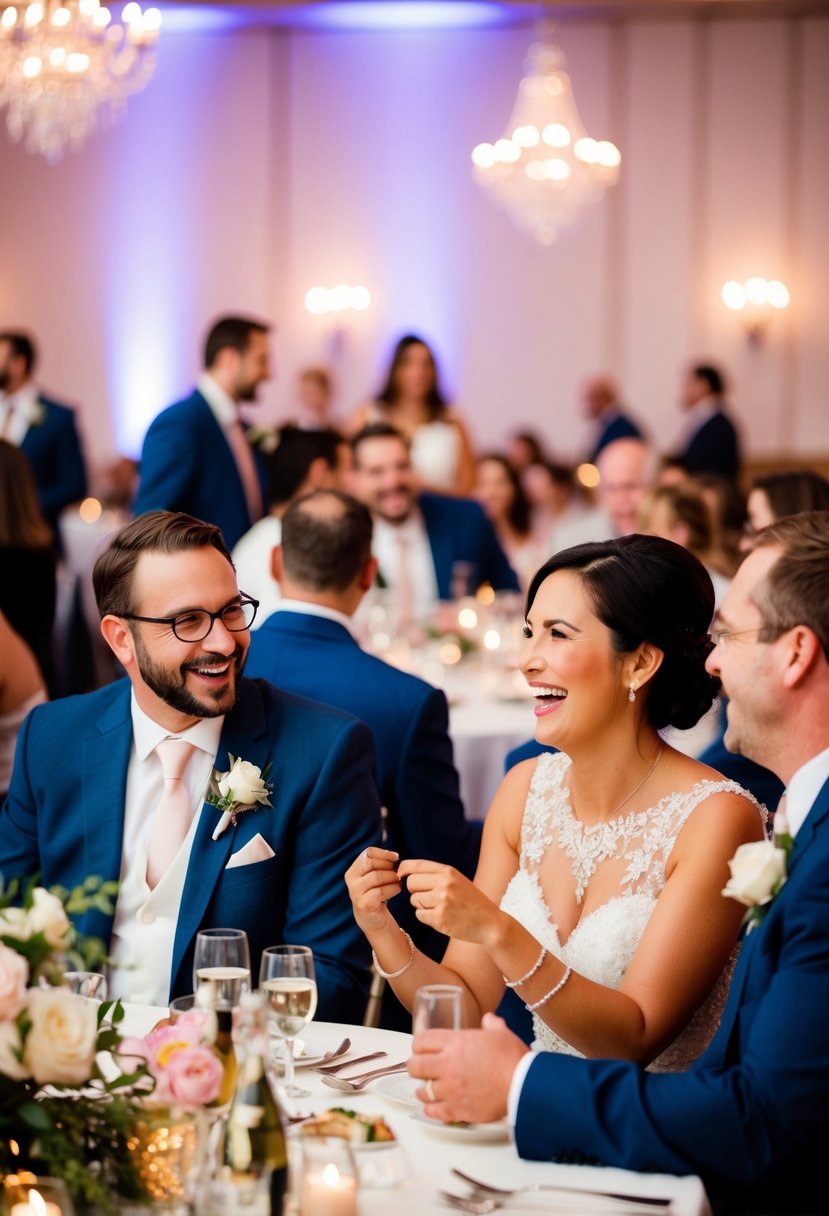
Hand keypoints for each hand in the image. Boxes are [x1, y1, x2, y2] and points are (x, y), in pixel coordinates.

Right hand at [344, 846, 400, 933]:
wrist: (374, 920)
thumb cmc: (378, 893)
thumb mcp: (376, 876)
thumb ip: (381, 863)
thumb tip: (394, 856)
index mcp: (353, 870)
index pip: (368, 852)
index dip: (384, 853)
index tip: (395, 857)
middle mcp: (351, 879)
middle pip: (373, 863)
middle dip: (389, 867)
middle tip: (396, 873)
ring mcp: (355, 892)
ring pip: (377, 876)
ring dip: (393, 878)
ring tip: (397, 881)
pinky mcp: (363, 904)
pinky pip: (381, 891)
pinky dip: (393, 888)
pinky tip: (396, 889)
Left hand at [397, 858, 498, 944]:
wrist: (490, 923)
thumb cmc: (471, 901)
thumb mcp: (457, 880)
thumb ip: (436, 874)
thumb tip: (404, 872)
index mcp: (448, 871)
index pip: (415, 865)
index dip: (403, 869)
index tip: (399, 875)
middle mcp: (444, 884)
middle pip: (410, 883)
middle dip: (414, 890)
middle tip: (427, 897)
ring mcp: (442, 902)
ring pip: (414, 900)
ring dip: (421, 905)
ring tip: (437, 908)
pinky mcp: (440, 919)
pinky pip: (419, 915)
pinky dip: (426, 917)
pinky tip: (440, 917)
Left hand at [408, 1013, 528, 1123]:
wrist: (523, 1084)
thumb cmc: (513, 1058)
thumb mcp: (501, 1033)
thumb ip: (491, 1025)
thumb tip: (489, 1020)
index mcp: (456, 1043)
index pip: (422, 1041)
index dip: (419, 1045)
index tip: (421, 1049)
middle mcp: (448, 1064)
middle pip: (415, 1066)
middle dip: (415, 1066)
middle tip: (419, 1068)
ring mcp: (451, 1089)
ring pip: (422, 1091)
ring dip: (423, 1090)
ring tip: (426, 1089)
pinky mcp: (457, 1109)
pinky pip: (434, 1111)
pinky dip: (431, 1110)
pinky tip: (434, 1107)